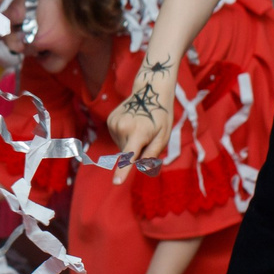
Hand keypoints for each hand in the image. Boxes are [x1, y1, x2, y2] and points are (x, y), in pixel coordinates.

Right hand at [105, 66, 174, 181]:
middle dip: (138, 150)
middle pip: (128, 152)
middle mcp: (123, 128)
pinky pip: (117, 137)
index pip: (130, 156)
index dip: (123, 171)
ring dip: (131, 142)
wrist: (150, 91)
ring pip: (122, 145)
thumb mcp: (164, 136)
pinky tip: (132, 124)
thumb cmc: (161, 116)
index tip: (116, 183)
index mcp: (139, 132)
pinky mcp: (110, 121)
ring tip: (140, 126)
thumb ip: (153, 153)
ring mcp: (114, 123)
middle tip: (148, 135)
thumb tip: (142, 168)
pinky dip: (125, 135)